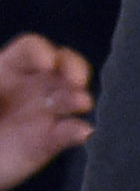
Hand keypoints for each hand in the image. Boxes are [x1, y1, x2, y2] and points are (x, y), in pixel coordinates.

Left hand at [0, 36, 91, 190]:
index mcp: (7, 70)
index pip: (31, 50)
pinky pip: (72, 132)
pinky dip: (80, 131)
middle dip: (74, 69)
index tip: (46, 64)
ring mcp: (43, 113)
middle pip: (62, 66)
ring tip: (81, 104)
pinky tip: (81, 132)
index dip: (42, 52)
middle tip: (77, 81)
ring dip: (79, 98)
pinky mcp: (50, 141)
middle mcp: (31, 87)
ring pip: (72, 97)